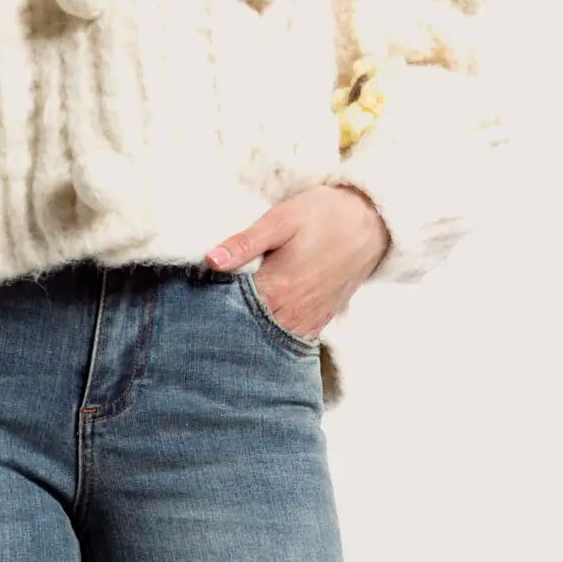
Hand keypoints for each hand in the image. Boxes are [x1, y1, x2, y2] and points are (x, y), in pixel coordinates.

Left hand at [206, 183, 390, 339]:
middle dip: (224, 331)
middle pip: (246, 334)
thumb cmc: (325, 216)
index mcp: (277, 290)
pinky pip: (287, 344)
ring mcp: (306, 324)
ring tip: (222, 333)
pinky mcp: (317, 325)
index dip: (208, 312)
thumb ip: (245, 243)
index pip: (229, 313)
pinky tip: (254, 334)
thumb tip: (210, 260)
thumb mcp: (281, 220)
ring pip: (266, 345)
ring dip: (246, 339)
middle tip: (199, 329)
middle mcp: (291, 315)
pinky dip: (269, 343)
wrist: (371, 223)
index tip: (191, 310)